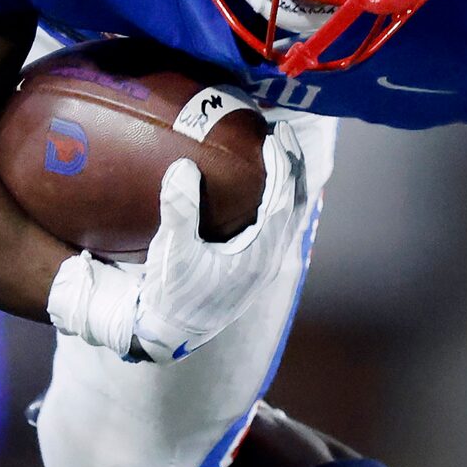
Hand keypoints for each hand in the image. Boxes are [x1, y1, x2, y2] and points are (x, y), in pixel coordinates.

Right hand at [48, 126, 307, 361]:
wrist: (172, 333)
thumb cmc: (172, 295)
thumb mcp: (172, 253)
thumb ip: (179, 211)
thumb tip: (184, 167)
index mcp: (259, 255)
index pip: (282, 201)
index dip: (283, 166)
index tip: (276, 137)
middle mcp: (270, 259)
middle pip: (294, 204)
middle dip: (292, 167)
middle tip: (283, 133)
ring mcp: (265, 263)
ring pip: (288, 215)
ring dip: (286, 183)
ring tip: (278, 152)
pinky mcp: (255, 266)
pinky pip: (276, 225)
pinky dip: (276, 200)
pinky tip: (261, 186)